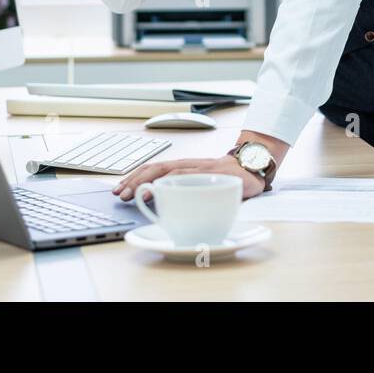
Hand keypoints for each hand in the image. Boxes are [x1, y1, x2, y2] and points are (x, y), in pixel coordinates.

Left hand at [112, 154, 265, 202]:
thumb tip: (160, 207)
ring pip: (170, 171)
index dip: (135, 176)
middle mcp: (190, 165)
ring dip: (150, 182)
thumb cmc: (228, 178)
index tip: (119, 187)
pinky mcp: (215, 175)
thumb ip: (185, 191)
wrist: (254, 165)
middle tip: (121, 193)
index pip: (155, 167)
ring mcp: (202, 169)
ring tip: (135, 194)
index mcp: (185, 167)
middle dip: (136, 180)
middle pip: (158, 168)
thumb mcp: (204, 183)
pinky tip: (163, 190)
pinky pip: (192, 177)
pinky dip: (176, 182)